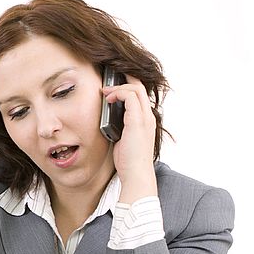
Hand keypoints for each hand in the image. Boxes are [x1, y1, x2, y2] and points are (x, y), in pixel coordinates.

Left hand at [101, 74, 157, 201]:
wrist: (136, 174)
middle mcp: (147, 116)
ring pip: (136, 88)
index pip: (139, 96)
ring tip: (105, 90)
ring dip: (118, 85)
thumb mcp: (122, 141)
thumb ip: (118, 128)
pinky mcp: (137, 120)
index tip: (112, 86)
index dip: (127, 86)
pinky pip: (130, 95)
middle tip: (108, 78)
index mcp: (145, 121)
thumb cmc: (128, 162)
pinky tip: (108, 98)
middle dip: (124, 78)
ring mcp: (144, 118)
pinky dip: (118, 93)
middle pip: (140, 86)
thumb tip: (106, 122)